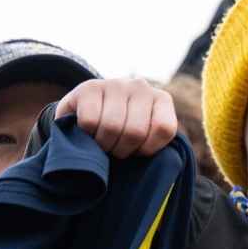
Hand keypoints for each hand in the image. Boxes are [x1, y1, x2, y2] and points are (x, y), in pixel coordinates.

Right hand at [55, 78, 177, 158]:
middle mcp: (141, 86)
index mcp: (161, 99)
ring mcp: (115, 84)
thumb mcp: (144, 137)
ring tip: (101, 142)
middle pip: (135, 131)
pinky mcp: (89, 87)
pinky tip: (88, 130)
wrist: (82, 113)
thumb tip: (154, 164)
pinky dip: (87, 133)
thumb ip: (153, 142)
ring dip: (103, 144)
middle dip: (122, 150)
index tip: (137, 150)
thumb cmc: (120, 132)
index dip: (147, 148)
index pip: (164, 128)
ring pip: (112, 127)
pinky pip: (90, 121)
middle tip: (114, 149)